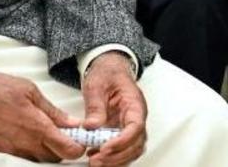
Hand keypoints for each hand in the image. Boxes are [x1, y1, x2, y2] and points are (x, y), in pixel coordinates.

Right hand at [0, 67, 84, 161]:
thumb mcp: (30, 91)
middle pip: (55, 158)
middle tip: (63, 133)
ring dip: (46, 150)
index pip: (67, 150)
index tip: (80, 140)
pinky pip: (22, 157)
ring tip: (43, 132)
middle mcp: (25, 144)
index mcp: (36, 127)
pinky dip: (30, 150)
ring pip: (39, 159)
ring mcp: (12, 151)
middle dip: (63, 148)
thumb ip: (53, 111)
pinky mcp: (0, 153)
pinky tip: (27, 134)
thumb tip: (73, 123)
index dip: (78, 148)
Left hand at [81, 52, 147, 166]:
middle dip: (117, 156)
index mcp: (134, 104)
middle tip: (97, 159)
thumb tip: (91, 126)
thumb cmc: (107, 73)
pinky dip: (111, 157)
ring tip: (95, 161)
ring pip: (131, 150)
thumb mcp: (97, 84)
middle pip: (136, 144)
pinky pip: (122, 149)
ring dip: (115, 160)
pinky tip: (96, 156)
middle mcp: (136, 117)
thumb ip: (95, 105)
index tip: (105, 148)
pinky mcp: (121, 131)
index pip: (136, 127)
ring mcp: (129, 126)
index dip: (122, 141)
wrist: (109, 69)